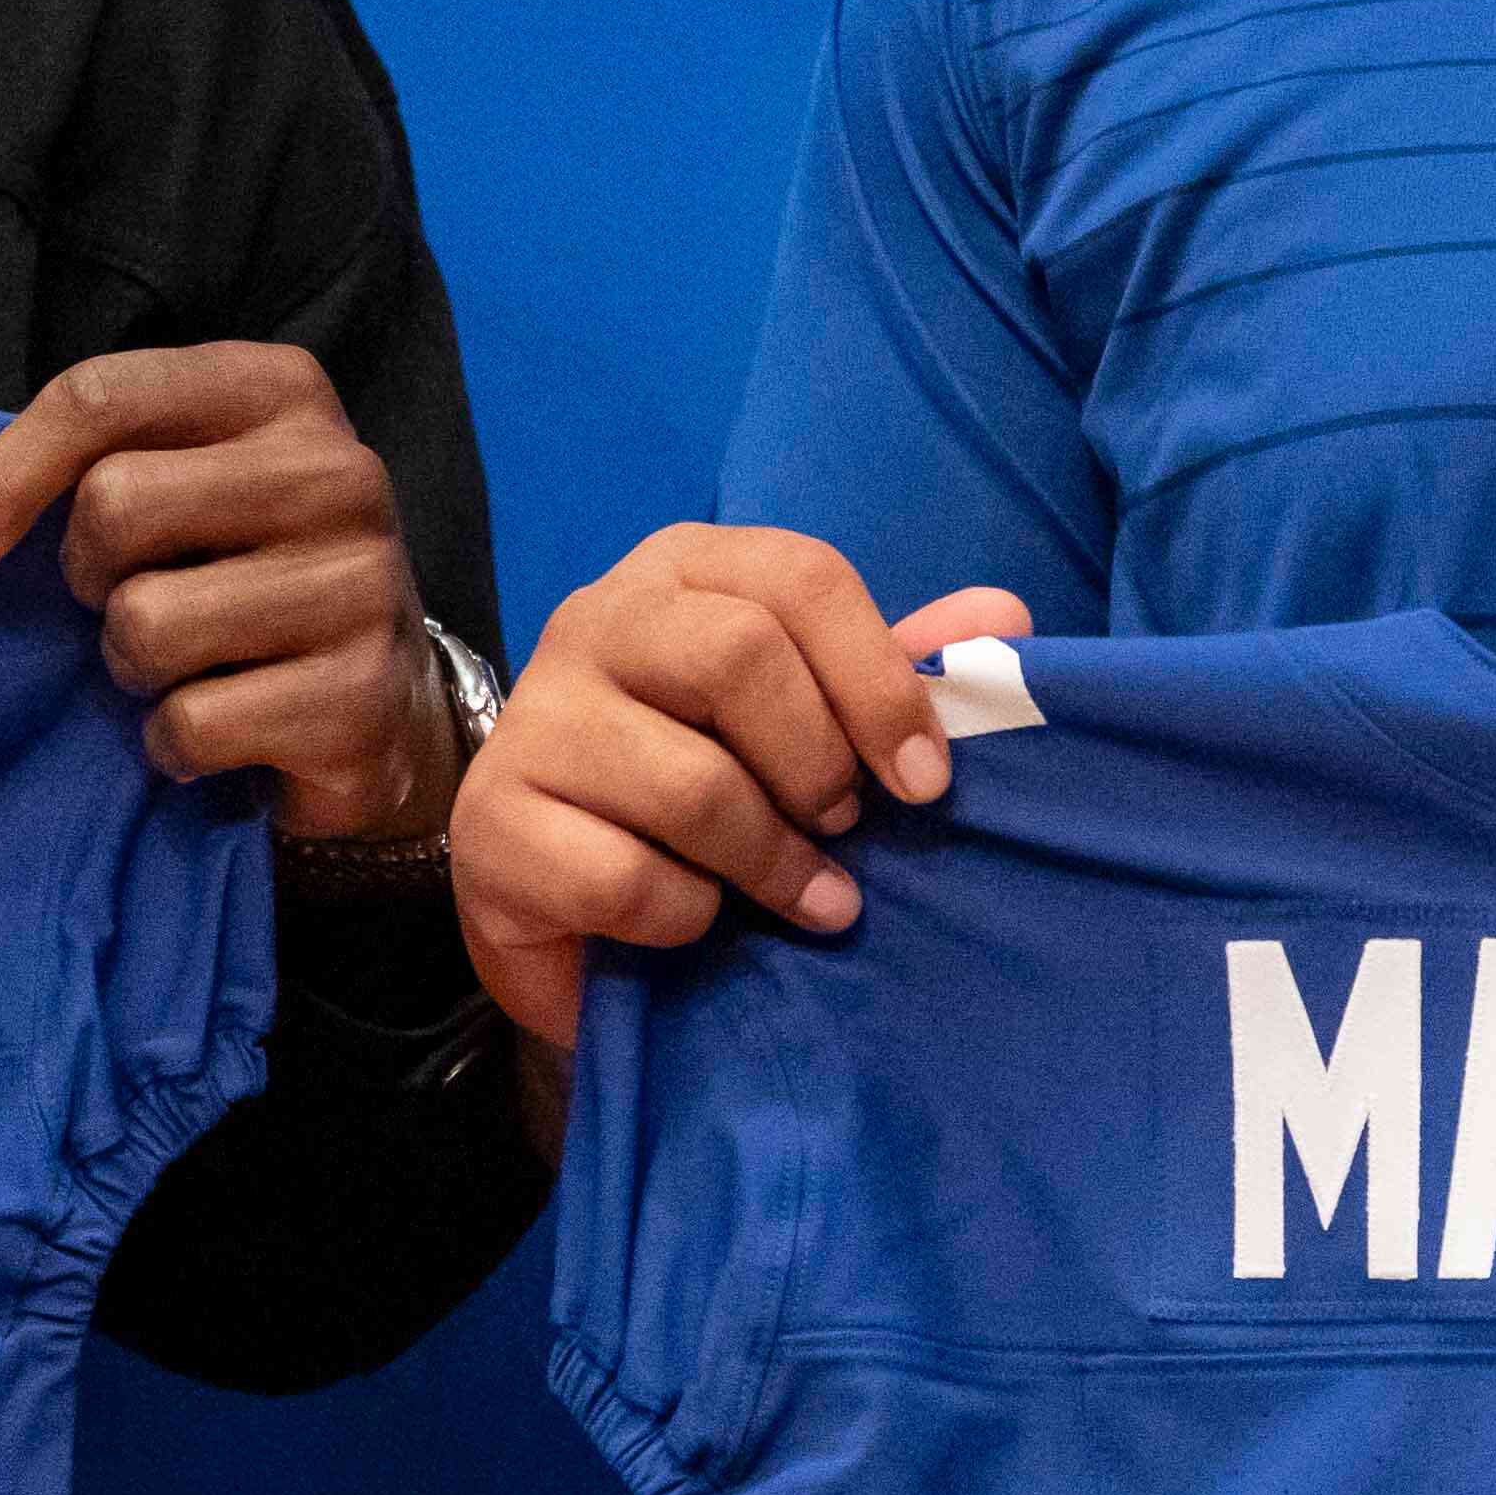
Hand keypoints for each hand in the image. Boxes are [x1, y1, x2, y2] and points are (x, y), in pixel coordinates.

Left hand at [0, 343, 454, 838]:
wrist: (380, 699)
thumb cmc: (247, 573)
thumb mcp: (189, 479)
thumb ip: (100, 458)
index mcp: (281, 393)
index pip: (102, 396)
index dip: (8, 474)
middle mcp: (338, 472)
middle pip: (115, 505)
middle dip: (87, 577)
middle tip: (126, 602)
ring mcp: (362, 583)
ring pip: (146, 623)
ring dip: (132, 667)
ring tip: (182, 667)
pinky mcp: (361, 696)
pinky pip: (190, 723)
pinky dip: (173, 744)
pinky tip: (219, 729)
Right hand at [450, 524, 1038, 1056]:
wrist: (577, 909)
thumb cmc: (709, 792)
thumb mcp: (813, 723)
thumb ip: (896, 671)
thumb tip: (1003, 616)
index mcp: (684, 570)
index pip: (799, 576)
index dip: (880, 681)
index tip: (926, 782)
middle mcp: (596, 619)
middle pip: (739, 655)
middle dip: (820, 765)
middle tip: (847, 830)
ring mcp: (534, 719)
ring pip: (691, 780)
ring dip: (775, 862)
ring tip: (813, 901)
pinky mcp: (492, 824)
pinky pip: (627, 877)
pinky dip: (688, 917)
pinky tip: (699, 924)